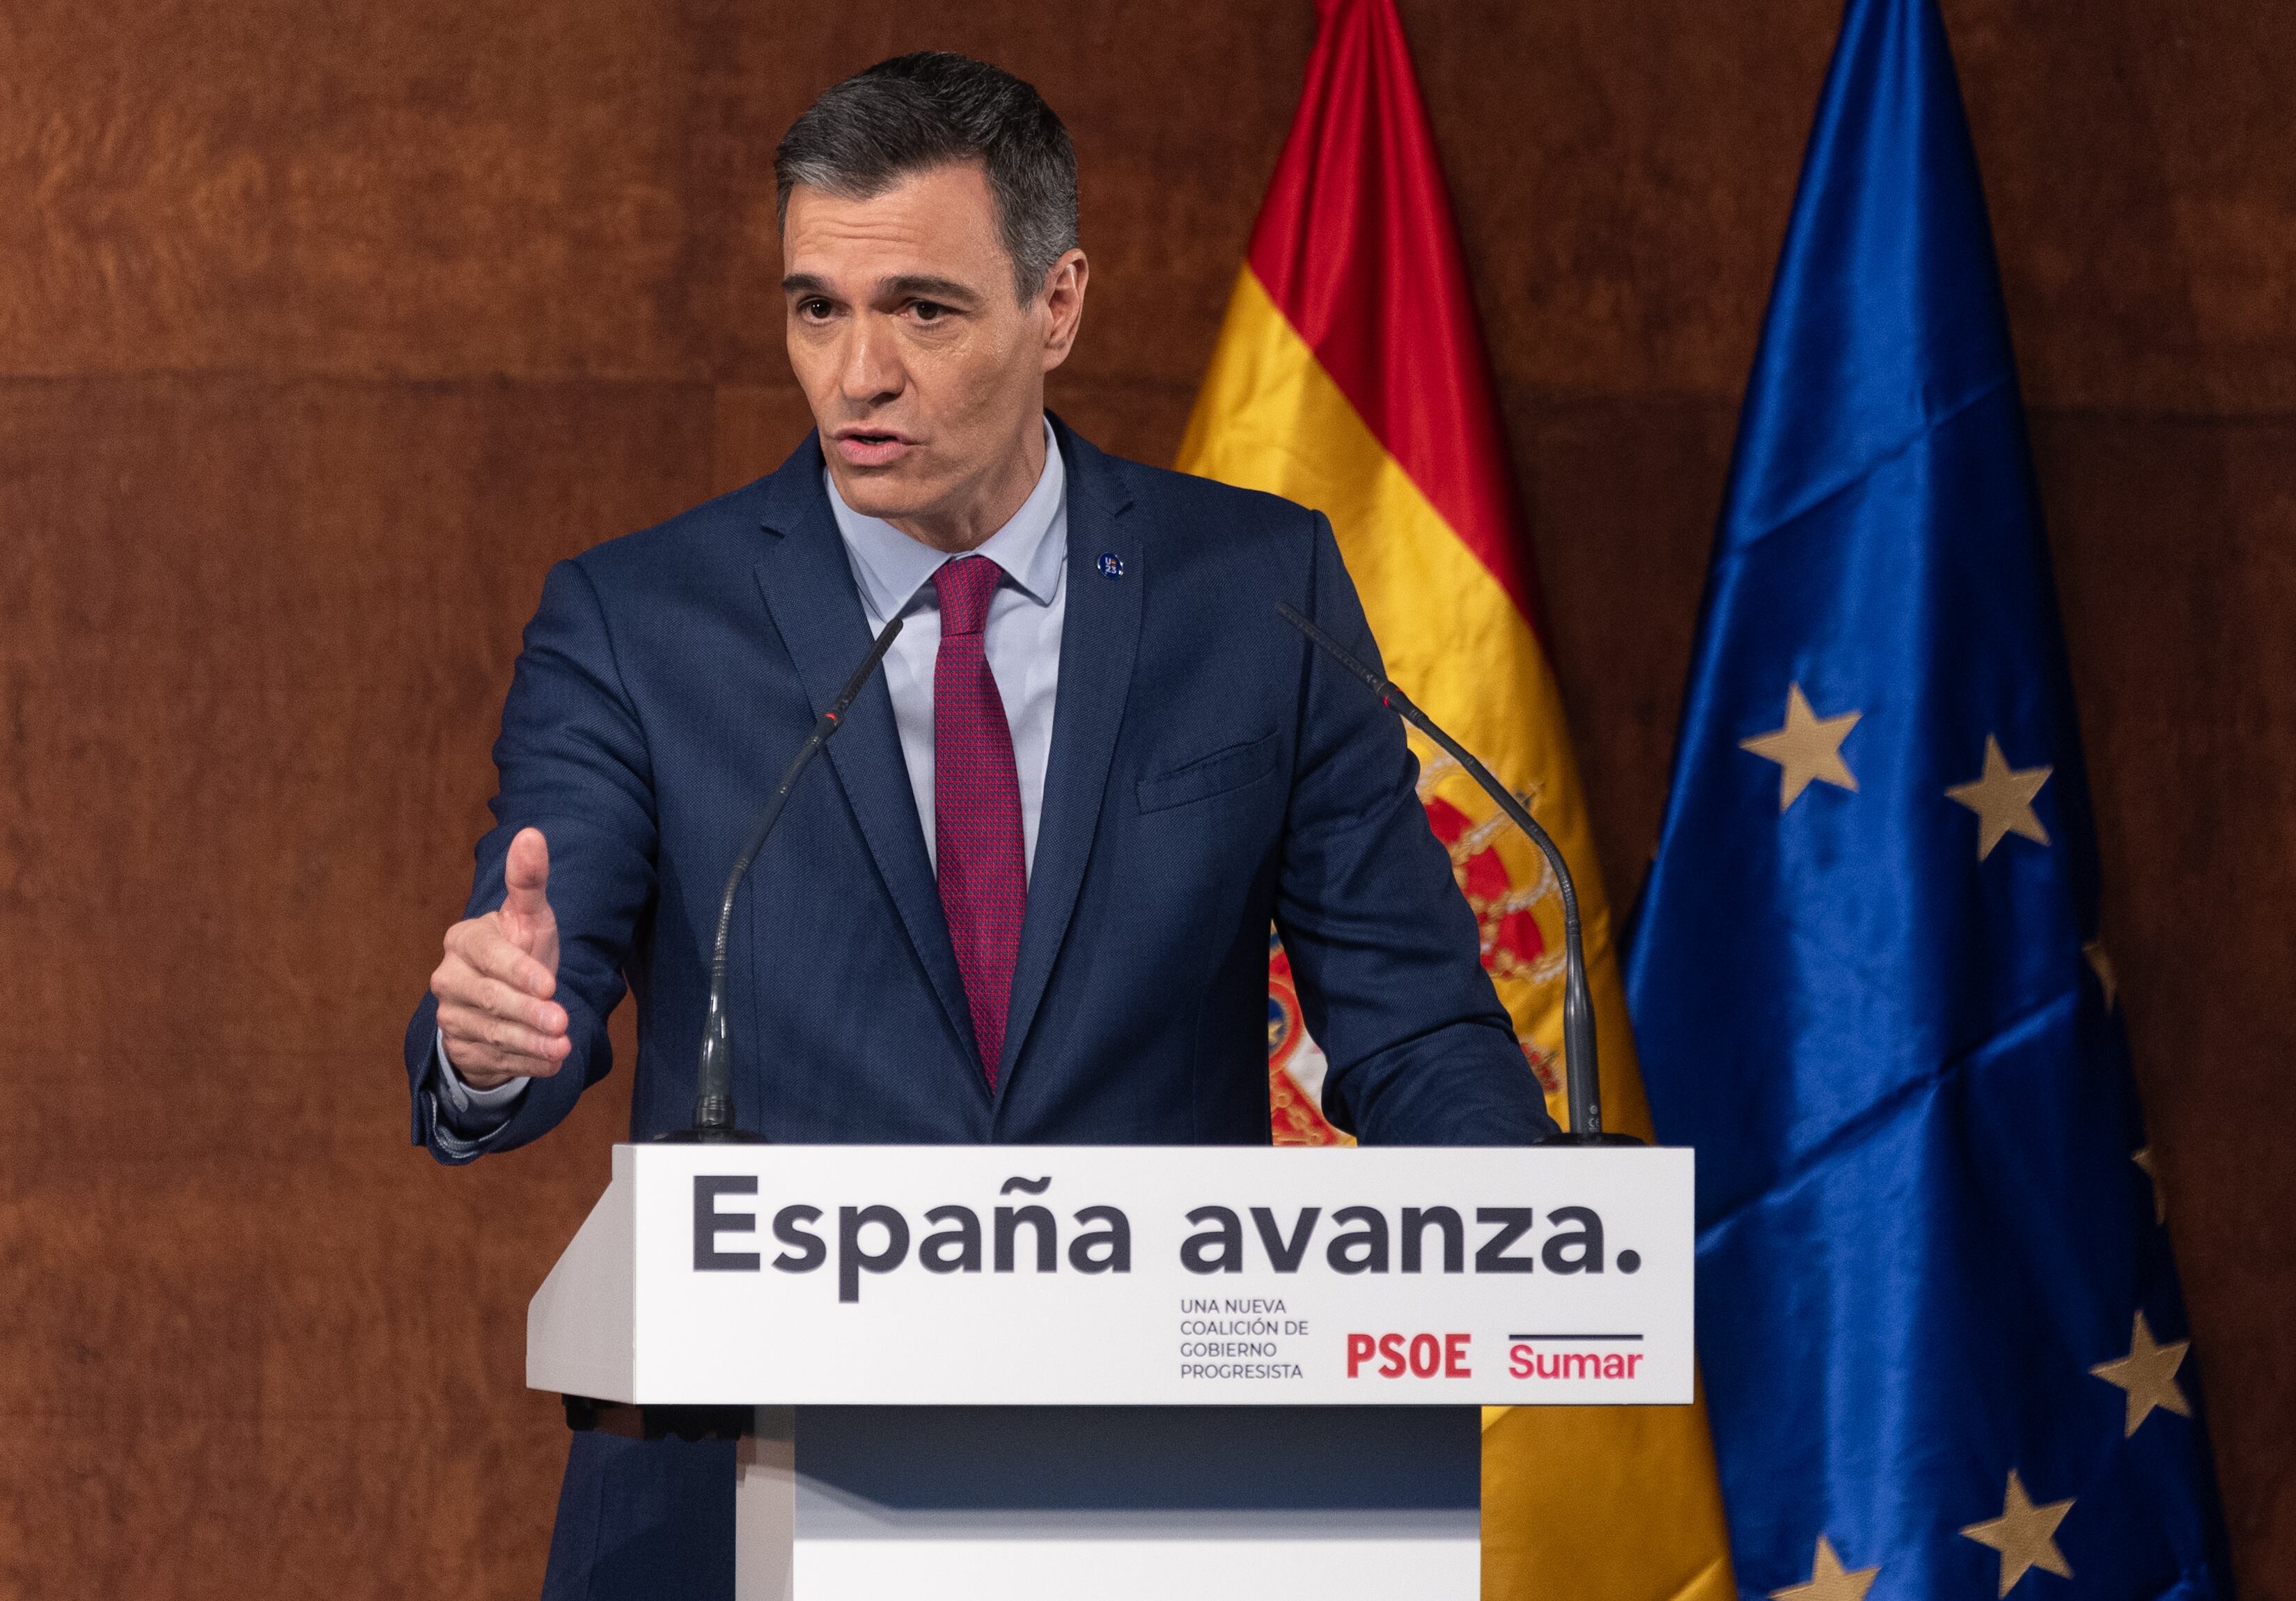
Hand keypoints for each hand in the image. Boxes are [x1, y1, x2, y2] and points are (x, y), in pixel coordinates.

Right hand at [431, 827, 571, 1088]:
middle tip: (563, 1022)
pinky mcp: (460, 1049)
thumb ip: (529, 881)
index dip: (519, 971)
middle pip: (489, 999)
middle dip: (528, 1013)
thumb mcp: (530, 917)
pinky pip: (493, 1060)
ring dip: (530, 1043)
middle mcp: (448, 978)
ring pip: (491, 1033)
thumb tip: (531, 834)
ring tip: (563, 1045)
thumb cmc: (521, 947)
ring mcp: (450, 1016)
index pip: (488, 956)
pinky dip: (525, 1063)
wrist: (506, 996)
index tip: (550, 985)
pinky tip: (552, 1061)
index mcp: (463, 940)